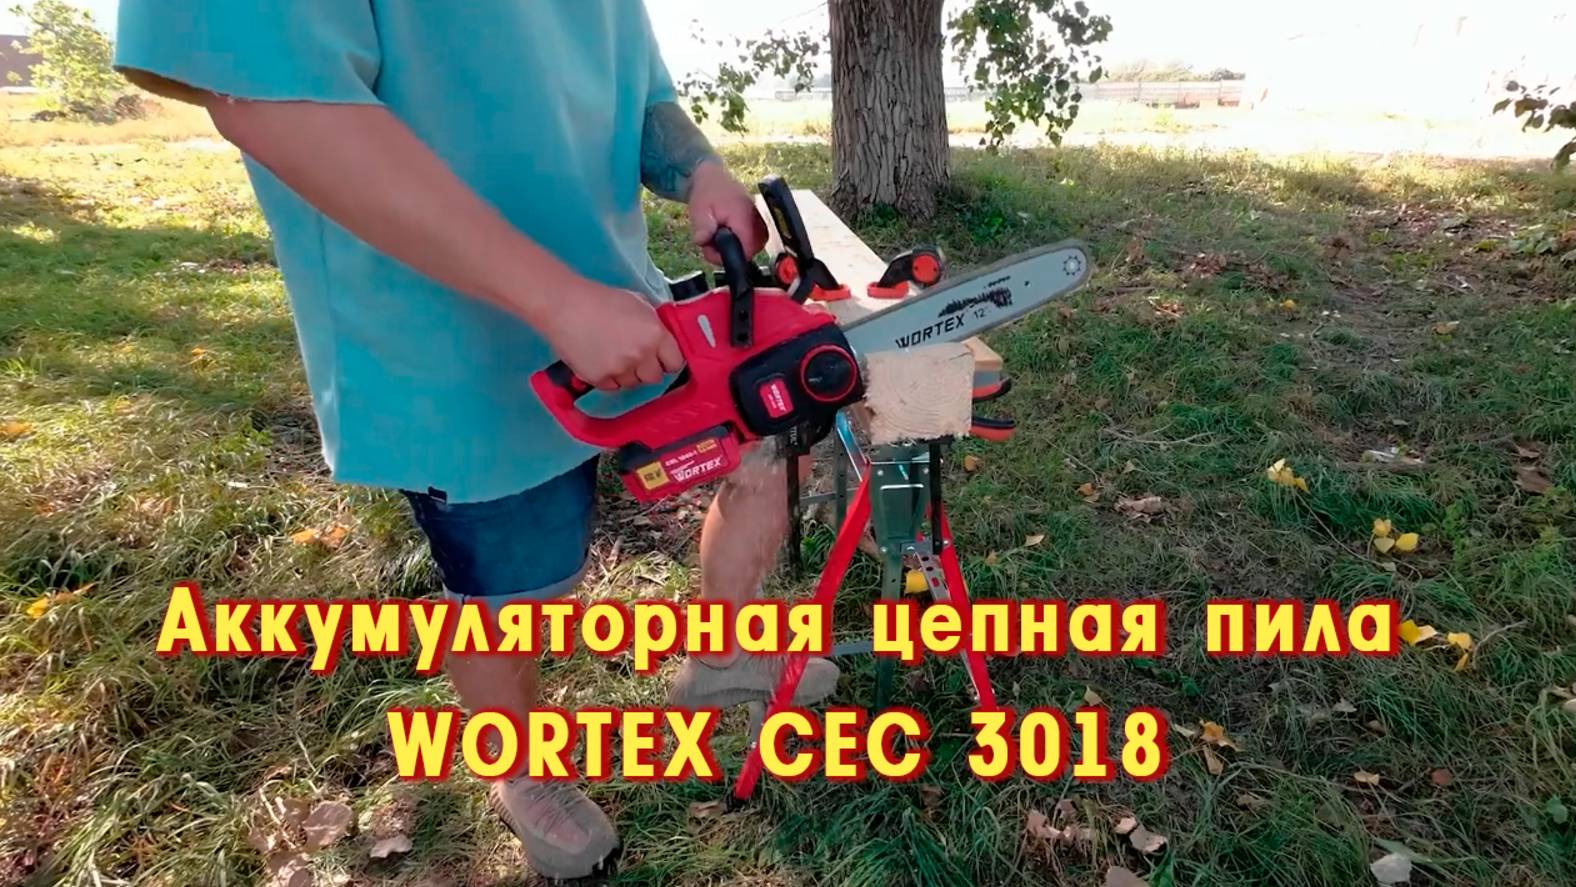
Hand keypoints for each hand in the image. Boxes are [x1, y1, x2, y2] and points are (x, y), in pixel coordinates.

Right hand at [539, 280, 682, 390]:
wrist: (564, 306)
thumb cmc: (600, 299)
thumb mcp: (638, 303)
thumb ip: (654, 324)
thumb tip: (663, 340)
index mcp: (655, 334)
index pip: (675, 362)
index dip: (668, 360)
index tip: (661, 359)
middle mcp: (641, 354)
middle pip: (654, 377)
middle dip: (646, 369)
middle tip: (633, 355)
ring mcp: (620, 369)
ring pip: (632, 383)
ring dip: (626, 374)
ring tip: (611, 353)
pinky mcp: (600, 379)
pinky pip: (612, 386)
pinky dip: (607, 377)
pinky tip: (598, 358)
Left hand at [688, 161, 768, 264]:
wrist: (713, 178)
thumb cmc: (707, 192)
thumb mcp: (699, 210)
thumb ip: (702, 228)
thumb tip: (703, 241)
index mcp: (743, 217)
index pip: (747, 250)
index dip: (730, 256)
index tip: (715, 250)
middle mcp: (756, 219)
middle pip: (752, 251)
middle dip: (731, 253)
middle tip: (713, 242)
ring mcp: (759, 220)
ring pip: (754, 246)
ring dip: (736, 247)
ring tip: (719, 236)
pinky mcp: (758, 222)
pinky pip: (755, 240)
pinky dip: (741, 241)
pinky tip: (728, 233)